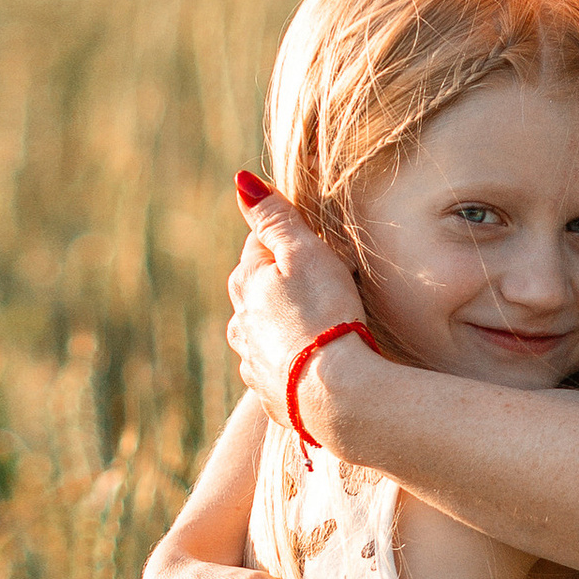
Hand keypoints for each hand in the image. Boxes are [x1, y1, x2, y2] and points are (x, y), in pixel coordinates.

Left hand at [226, 173, 372, 435]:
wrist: (337, 394)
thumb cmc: (327, 314)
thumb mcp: (305, 253)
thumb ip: (274, 217)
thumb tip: (241, 182)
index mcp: (245, 284)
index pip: (258, 246)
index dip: (288, 242)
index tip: (315, 246)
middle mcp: (240, 325)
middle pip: (257, 291)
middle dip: (283, 284)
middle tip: (323, 286)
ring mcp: (253, 363)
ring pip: (263, 333)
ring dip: (284, 326)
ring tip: (317, 327)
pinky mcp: (271, 395)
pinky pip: (277, 371)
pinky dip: (291, 363)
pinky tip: (311, 365)